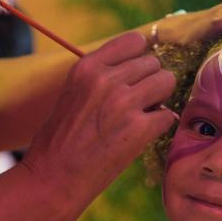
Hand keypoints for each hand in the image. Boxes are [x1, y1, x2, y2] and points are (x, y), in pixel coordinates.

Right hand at [21, 32, 175, 203]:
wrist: (53, 178)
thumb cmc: (60, 140)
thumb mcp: (73, 93)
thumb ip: (101, 77)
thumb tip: (138, 69)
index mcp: (87, 67)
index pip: (133, 41)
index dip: (140, 58)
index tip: (137, 75)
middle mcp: (106, 79)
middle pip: (153, 63)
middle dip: (150, 82)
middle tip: (137, 104)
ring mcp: (124, 103)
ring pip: (166, 82)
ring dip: (160, 99)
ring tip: (142, 116)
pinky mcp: (139, 129)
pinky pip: (168, 115)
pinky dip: (160, 125)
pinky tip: (143, 136)